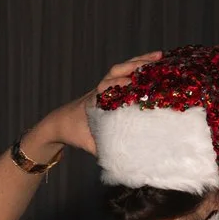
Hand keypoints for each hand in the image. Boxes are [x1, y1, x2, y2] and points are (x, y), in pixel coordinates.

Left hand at [37, 51, 161, 158]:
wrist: (58, 124)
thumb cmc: (73, 132)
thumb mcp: (88, 143)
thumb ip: (103, 150)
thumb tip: (122, 162)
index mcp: (94, 101)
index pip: (107, 88)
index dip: (120, 84)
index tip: (133, 83)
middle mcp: (100, 89)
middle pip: (117, 72)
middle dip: (136, 66)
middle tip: (156, 63)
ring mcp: (104, 85)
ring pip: (121, 69)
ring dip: (139, 62)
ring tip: (159, 56)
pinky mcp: (109, 86)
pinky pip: (123, 73)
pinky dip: (137, 66)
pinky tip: (152, 63)